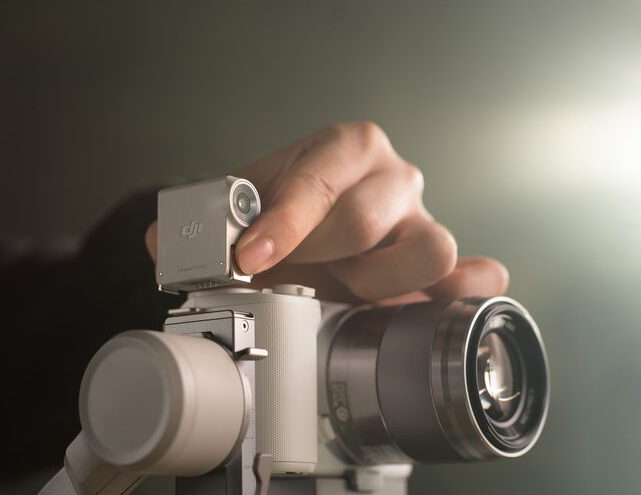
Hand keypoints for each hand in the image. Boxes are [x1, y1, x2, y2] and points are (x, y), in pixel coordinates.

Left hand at [145, 122, 507, 304]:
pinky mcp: (446, 267)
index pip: (320, 179)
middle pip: (365, 219)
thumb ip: (198, 221)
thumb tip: (164, 244)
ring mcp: (424, 222)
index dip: (283, 223)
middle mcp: (393, 180)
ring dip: (374, 283)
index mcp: (346, 147)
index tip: (250, 256)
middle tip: (290, 274)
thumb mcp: (244, 208)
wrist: (319, 237)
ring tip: (344, 289)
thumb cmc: (288, 216)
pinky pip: (476, 275)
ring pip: (427, 249)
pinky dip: (462, 294)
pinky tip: (430, 306)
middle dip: (315, 256)